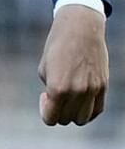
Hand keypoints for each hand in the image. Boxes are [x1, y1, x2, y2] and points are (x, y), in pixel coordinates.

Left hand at [38, 5, 108, 125]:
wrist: (80, 29)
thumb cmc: (57, 46)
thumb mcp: (44, 69)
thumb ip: (49, 90)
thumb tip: (56, 104)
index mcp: (58, 88)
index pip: (50, 118)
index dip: (45, 111)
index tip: (44, 96)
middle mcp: (77, 92)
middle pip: (66, 120)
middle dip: (57, 111)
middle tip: (54, 94)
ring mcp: (92, 90)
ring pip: (82, 119)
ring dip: (72, 113)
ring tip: (67, 97)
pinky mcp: (103, 86)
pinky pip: (97, 110)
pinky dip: (87, 110)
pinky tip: (79, 99)